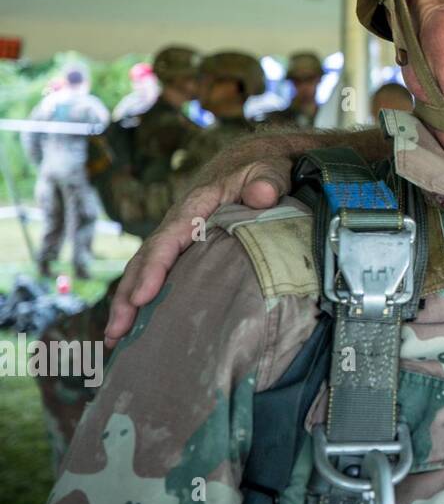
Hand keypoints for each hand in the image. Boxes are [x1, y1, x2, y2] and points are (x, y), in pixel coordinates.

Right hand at [105, 157, 291, 346]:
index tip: (143, 298)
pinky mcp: (183, 251)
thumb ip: (267, 181)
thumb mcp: (268, 170)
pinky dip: (142, 300)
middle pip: (145, 261)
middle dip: (128, 297)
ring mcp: (177, 239)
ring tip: (116, 340)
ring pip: (144, 271)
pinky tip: (136, 330)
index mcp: (194, 208)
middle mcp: (177, 225)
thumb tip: (263, 194)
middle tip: (117, 332)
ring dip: (127, 304)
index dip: (154, 269)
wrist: (250, 163)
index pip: (168, 240)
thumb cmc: (259, 170)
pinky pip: (157, 276)